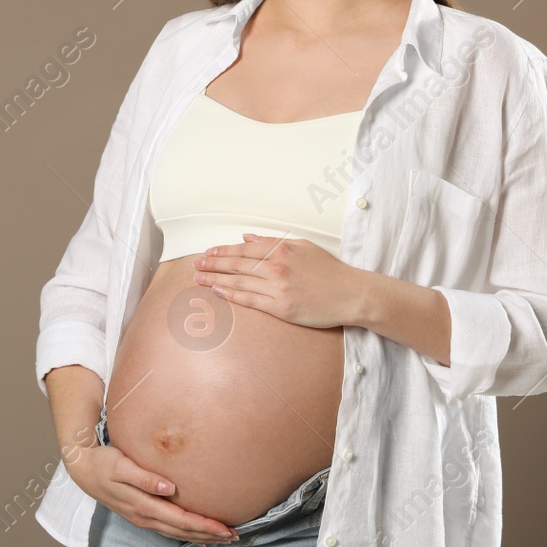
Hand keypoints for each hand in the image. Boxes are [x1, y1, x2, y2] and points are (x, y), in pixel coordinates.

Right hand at [65, 442, 237, 544]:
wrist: (84, 470)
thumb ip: (144, 477)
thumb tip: (169, 488)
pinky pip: (168, 530)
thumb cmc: (105, 463)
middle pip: (182, 530)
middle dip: (209, 534)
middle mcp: (144, 517)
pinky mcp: (141, 515)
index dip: (204, 525)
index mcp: (143, 505)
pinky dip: (186, 534)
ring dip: (200, 536)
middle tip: (235, 536)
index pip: (181, 520)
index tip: (226, 528)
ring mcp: (142, 519)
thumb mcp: (121, 466)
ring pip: (176, 533)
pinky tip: (198, 534)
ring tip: (223, 537)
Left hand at [191, 233, 362, 329]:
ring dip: (216, 280)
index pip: (244, 249)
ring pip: (239, 282)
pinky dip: (232, 295)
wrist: (351, 294)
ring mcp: (278, 289)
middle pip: (236, 265)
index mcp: (281, 250)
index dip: (222, 251)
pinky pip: (250, 300)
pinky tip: (219, 292)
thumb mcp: (303, 246)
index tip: (208, 252)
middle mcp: (277, 268)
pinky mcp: (281, 308)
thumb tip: (247, 237)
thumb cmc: (329, 270)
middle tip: (195, 264)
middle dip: (213, 264)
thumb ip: (273, 242)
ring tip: (199, 278)